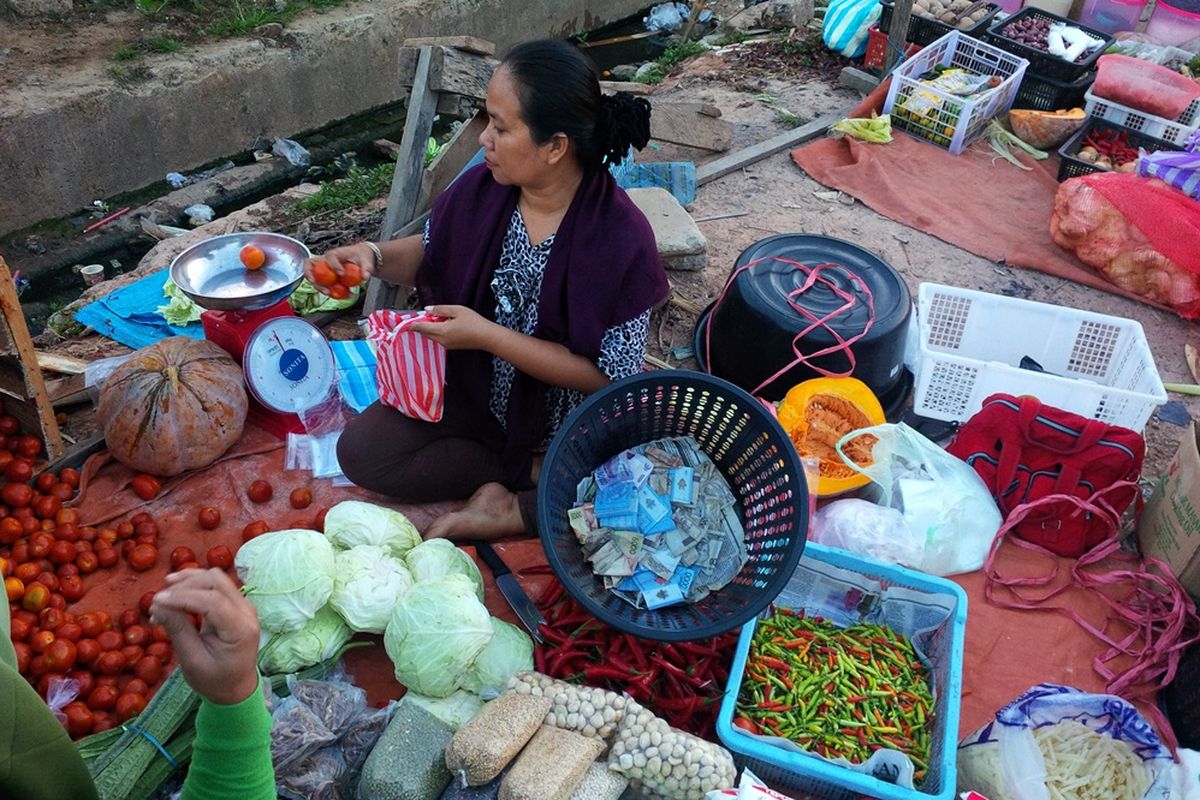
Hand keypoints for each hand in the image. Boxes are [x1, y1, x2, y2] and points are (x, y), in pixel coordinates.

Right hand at [149, 568, 260, 705]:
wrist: (237, 688)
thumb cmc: (214, 680)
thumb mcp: (192, 661)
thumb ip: (178, 630)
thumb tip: (157, 605)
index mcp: (240, 629)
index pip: (213, 601)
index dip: (182, 596)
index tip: (156, 601)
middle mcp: (247, 611)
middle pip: (216, 582)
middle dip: (184, 586)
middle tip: (158, 601)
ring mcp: (244, 605)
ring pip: (216, 579)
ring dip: (188, 582)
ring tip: (163, 596)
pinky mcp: (236, 604)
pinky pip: (216, 586)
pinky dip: (194, 586)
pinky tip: (175, 594)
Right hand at [304, 242, 376, 295]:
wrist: (360, 259)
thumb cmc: (361, 256)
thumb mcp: (366, 260)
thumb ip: (366, 268)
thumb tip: (365, 277)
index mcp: (336, 253)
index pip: (330, 257)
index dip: (334, 265)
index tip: (342, 274)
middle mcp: (326, 260)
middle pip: (310, 265)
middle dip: (311, 275)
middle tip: (317, 283)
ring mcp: (324, 269)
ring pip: (314, 277)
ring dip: (319, 286)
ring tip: (329, 293)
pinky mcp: (326, 278)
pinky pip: (323, 285)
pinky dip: (330, 291)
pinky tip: (342, 296)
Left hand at [409, 305, 498, 351]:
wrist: (487, 337)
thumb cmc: (474, 322)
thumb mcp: (457, 310)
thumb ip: (440, 309)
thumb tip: (427, 310)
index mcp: (441, 331)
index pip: (421, 327)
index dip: (412, 324)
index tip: (403, 321)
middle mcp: (441, 340)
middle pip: (425, 332)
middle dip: (422, 324)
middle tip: (424, 314)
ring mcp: (446, 345)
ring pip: (431, 335)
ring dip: (430, 327)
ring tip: (438, 317)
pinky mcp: (451, 346)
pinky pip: (438, 338)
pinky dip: (437, 331)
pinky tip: (445, 324)